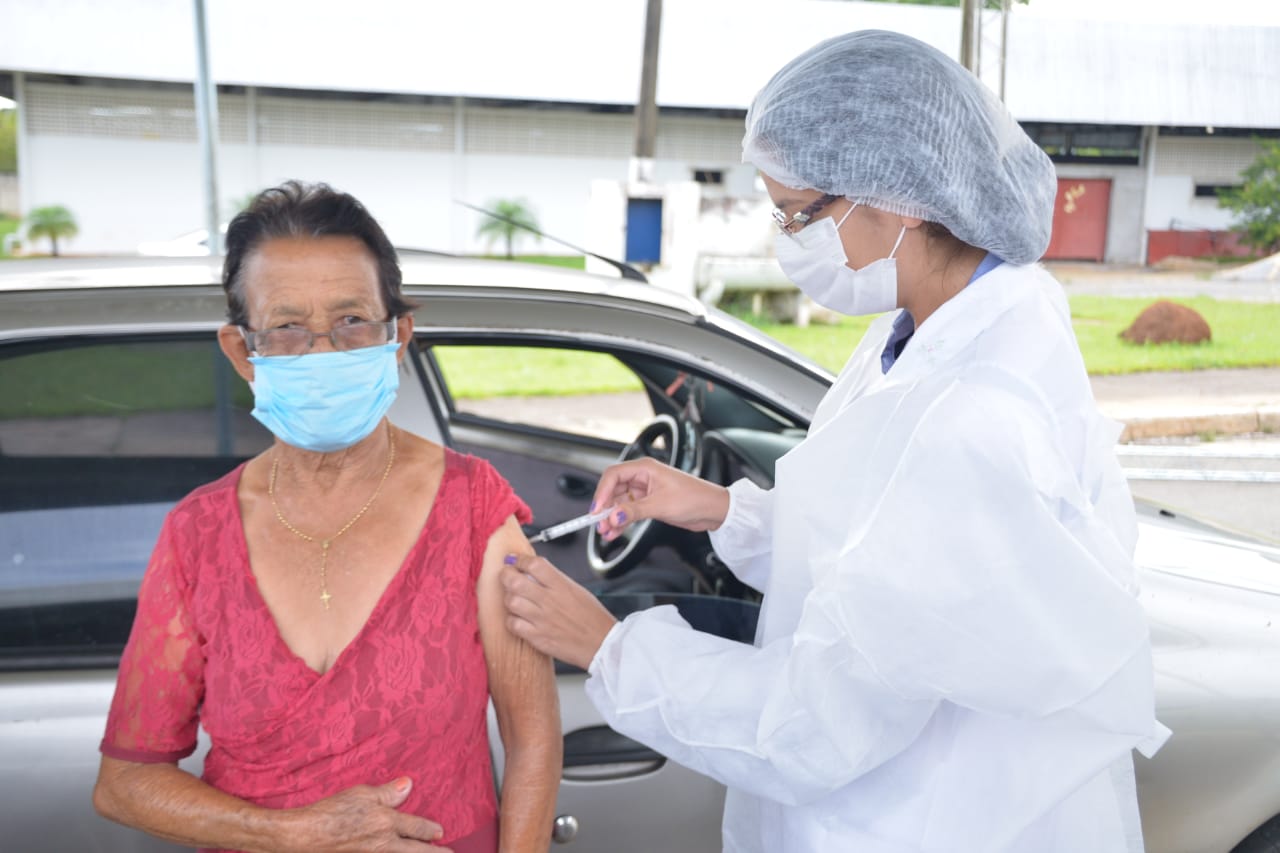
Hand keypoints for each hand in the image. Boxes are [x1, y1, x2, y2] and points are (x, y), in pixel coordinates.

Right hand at [285, 777, 451, 852]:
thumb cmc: (331, 812)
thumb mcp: (361, 794)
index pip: (417, 828)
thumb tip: (409, 785)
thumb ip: (387, 792)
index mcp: (386, 824)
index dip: (431, 830)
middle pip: (416, 852)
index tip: (441, 832)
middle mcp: (383, 844)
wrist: (304, 836)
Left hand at [501, 553, 616, 669]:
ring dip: (508, 598)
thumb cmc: (592, 618)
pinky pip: (513, 625)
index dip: (520, 559)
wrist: (601, 644)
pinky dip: (512, 620)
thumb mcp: (577, 590)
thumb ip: (555, 580)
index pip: (533, 564)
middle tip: (507, 576)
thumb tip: (535, 571)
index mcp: (561, 586)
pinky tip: (518, 619)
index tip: (514, 560)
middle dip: (506, 575)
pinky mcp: (537, 637)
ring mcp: (541, 619)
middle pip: (515, 581)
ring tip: (514, 599)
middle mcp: (549, 601)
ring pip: (511, 602)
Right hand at [590, 457, 729, 540]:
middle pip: (614, 489)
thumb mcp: (660, 505)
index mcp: (645, 468)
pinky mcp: (650, 503)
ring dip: (612, 516)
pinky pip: (629, 510)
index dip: (602, 492)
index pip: (614, 475)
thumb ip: (634, 511)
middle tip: (599, 523)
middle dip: (605, 507)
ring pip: (620, 502)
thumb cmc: (694, 498)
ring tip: (606, 531)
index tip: (597, 510)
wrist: (713, 510)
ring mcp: (646, 490)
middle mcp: (643, 476)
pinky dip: (622, 520)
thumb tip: (613, 516)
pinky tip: (615, 531)